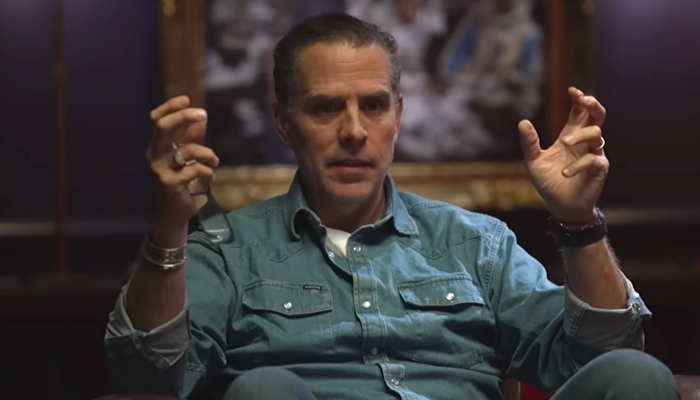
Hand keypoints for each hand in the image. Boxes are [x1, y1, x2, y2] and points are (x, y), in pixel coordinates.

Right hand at [147, 96, 218, 242]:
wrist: (171, 214)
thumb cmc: (179, 184)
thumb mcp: (185, 159)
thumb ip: (190, 140)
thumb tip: (202, 119)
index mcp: (157, 146)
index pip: (156, 120)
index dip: (170, 107)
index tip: (187, 99)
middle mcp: (154, 155)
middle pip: (163, 127)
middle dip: (183, 117)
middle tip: (203, 114)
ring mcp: (160, 170)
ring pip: (185, 150)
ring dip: (206, 153)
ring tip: (214, 161)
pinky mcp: (169, 184)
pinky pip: (193, 170)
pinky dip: (207, 171)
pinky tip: (211, 176)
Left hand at [518, 87, 607, 223]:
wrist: (559, 206)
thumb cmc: (549, 182)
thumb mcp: (534, 161)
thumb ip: (530, 143)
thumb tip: (522, 122)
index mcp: (570, 135)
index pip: (579, 112)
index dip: (579, 99)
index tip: (571, 91)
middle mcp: (584, 142)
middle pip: (598, 116)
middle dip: (593, 105)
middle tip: (582, 101)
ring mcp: (594, 154)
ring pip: (596, 134)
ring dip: (579, 136)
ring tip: (563, 143)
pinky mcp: (599, 169)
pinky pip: (594, 160)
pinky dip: (579, 164)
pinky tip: (565, 172)